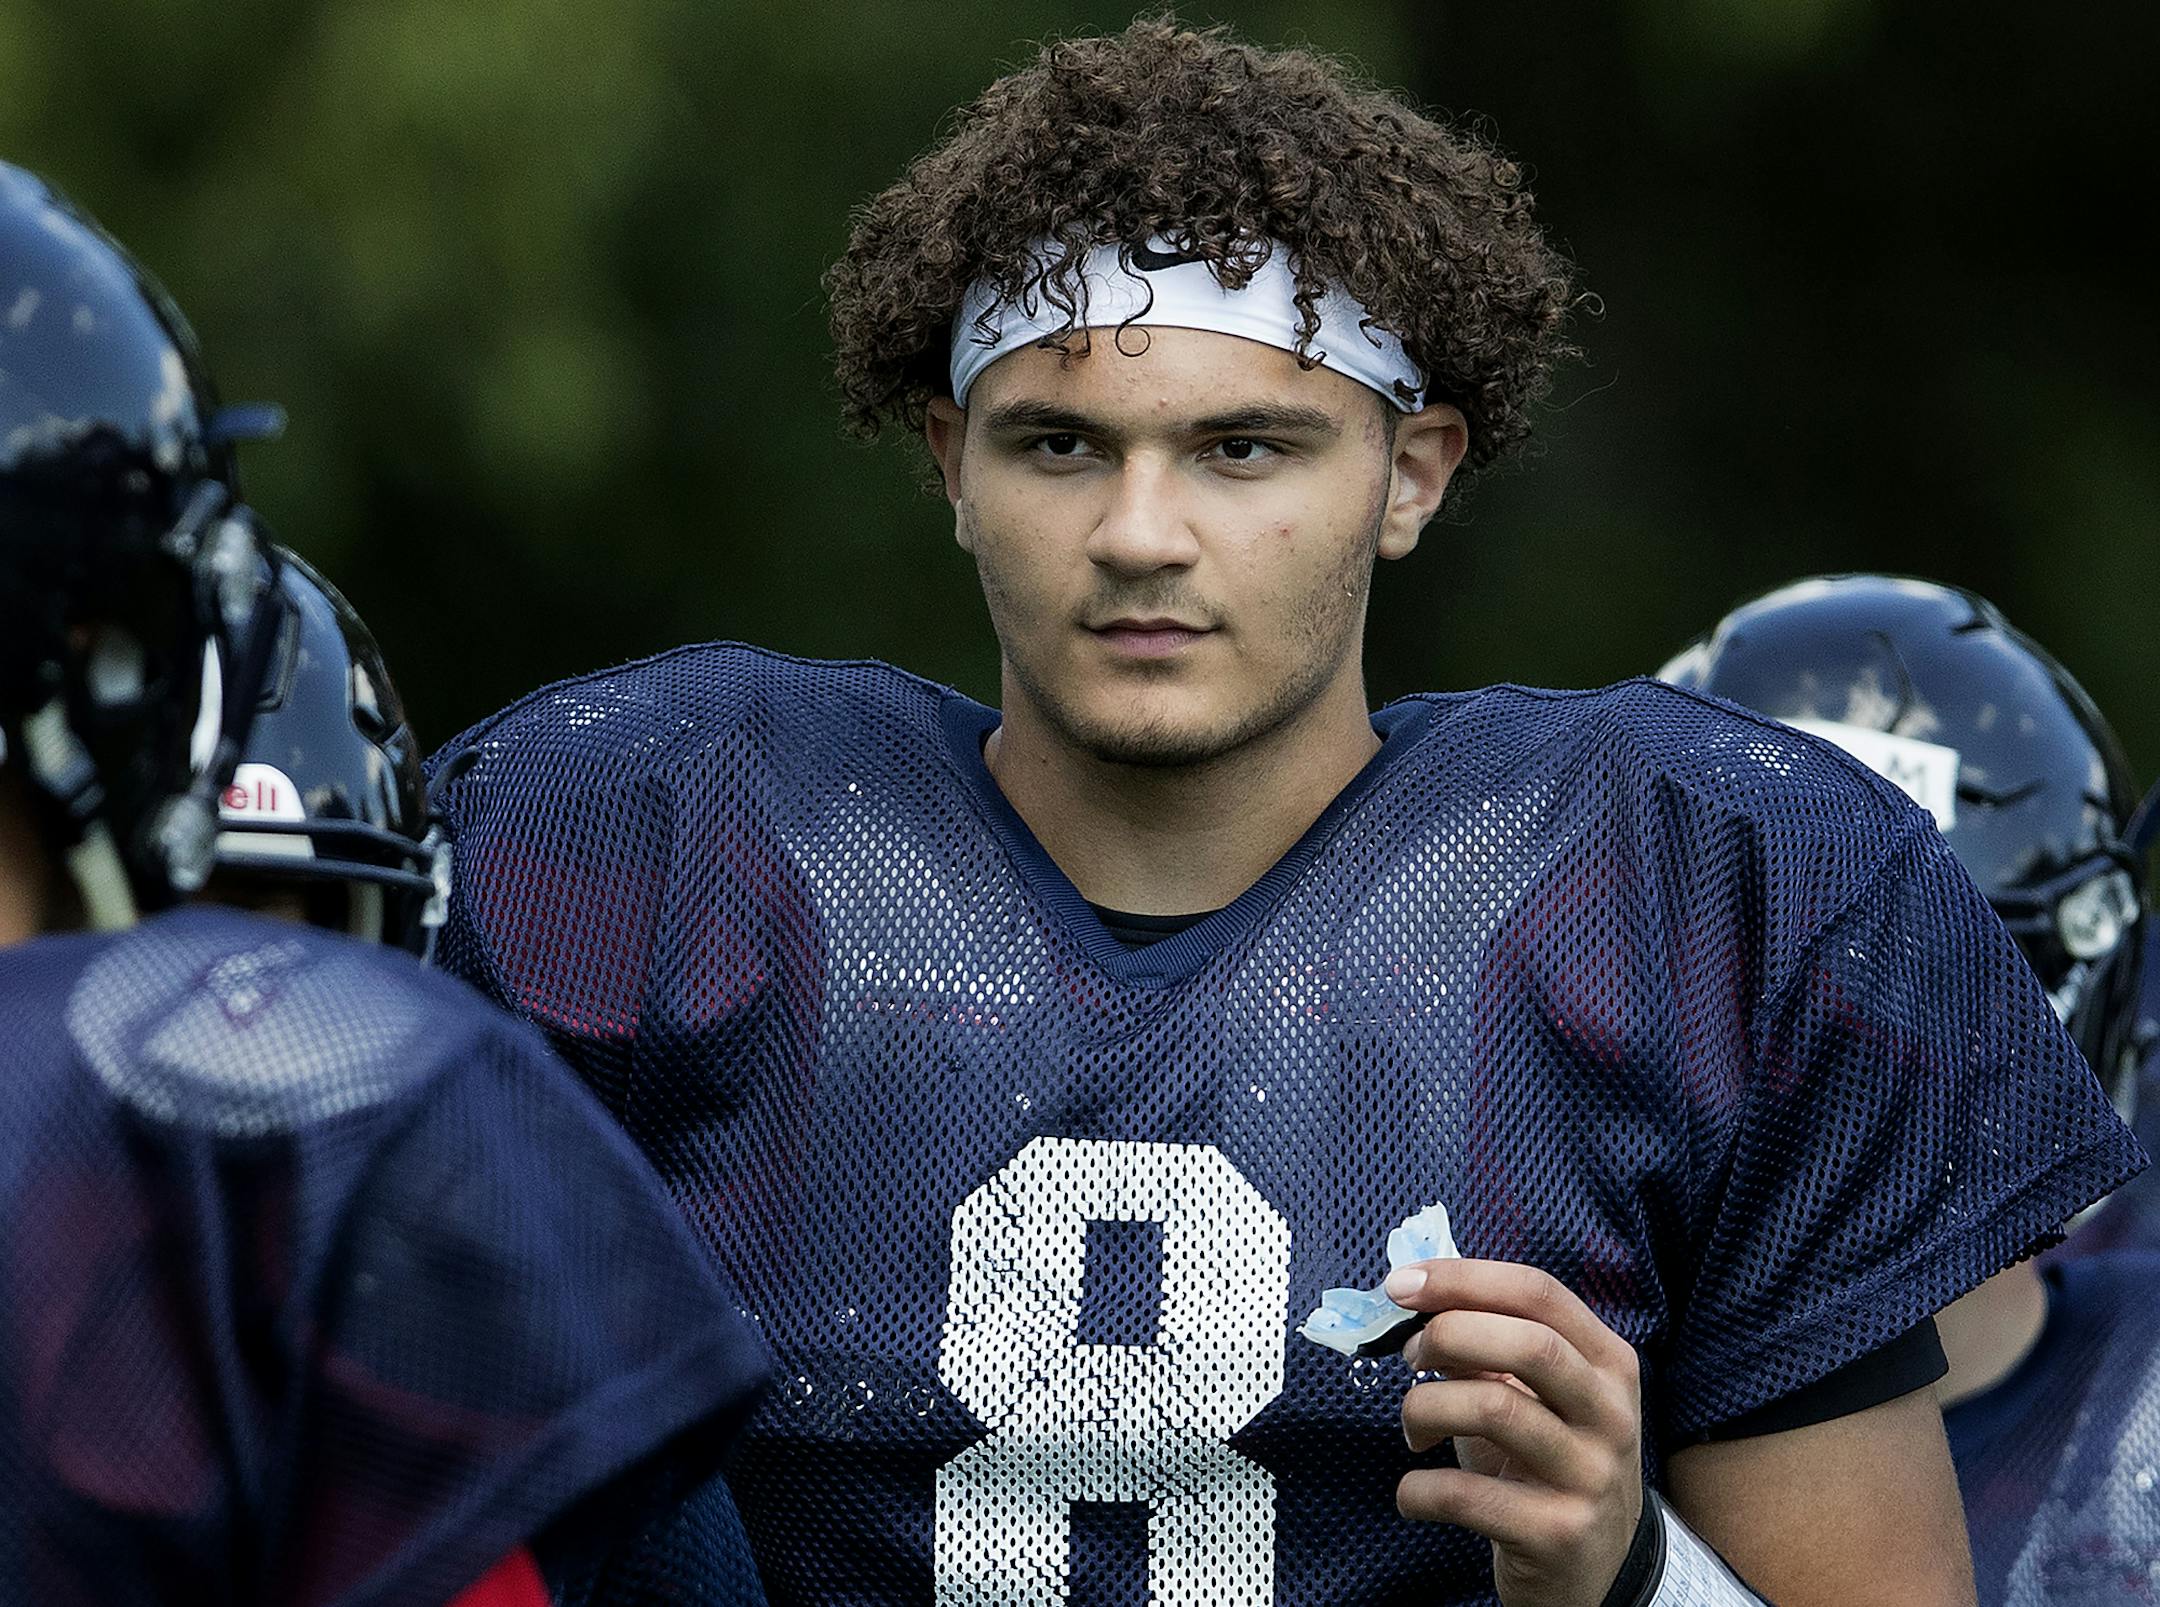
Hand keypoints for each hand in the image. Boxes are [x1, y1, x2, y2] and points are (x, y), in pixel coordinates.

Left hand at [1386, 1257, 1643, 1606]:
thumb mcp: (1531, 1399)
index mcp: (1608, 1362)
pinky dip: (1419, 1489)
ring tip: (1413, 1427)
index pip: (1538, 1293)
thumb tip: (1413, 1299)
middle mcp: (1612, 1414)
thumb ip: (1487, 1347)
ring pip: (1495, 1410)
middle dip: (1448, 1334)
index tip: (1400, 1285)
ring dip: (1424, 1408)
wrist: (1591, 1572)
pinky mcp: (1559, 1535)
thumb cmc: (1542, 1465)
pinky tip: (1413, 1493)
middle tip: (1409, 1355)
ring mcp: (1591, 1477)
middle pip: (1529, 1345)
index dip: (1463, 1279)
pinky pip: (1468, 1496)